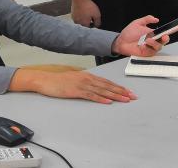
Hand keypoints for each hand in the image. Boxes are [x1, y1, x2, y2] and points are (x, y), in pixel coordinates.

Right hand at [12, 68, 136, 103]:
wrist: (45, 80)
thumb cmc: (58, 81)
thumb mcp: (74, 78)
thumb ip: (84, 81)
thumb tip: (94, 86)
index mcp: (87, 75)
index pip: (106, 82)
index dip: (118, 87)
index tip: (128, 91)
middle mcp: (87, 78)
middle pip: (107, 86)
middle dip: (121, 91)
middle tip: (132, 96)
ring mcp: (82, 84)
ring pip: (102, 90)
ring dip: (115, 95)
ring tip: (125, 99)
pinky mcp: (76, 91)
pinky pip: (91, 95)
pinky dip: (101, 98)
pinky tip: (108, 101)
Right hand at [70, 0, 100, 26]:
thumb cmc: (88, 6)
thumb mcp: (97, 14)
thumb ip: (98, 22)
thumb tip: (97, 26)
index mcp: (84, 24)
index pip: (90, 26)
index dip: (93, 22)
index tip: (94, 17)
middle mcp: (78, 23)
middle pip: (84, 23)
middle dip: (88, 19)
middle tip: (90, 13)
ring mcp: (74, 18)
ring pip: (80, 19)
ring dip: (83, 16)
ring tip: (86, 10)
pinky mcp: (72, 13)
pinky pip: (77, 15)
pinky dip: (79, 13)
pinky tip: (82, 9)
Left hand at [113, 15, 169, 56]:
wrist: (121, 41)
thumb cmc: (129, 33)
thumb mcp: (138, 23)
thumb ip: (147, 19)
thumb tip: (156, 19)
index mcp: (152, 33)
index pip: (162, 33)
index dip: (167, 32)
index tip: (170, 30)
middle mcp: (153, 41)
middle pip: (163, 41)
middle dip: (165, 39)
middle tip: (164, 36)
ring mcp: (150, 48)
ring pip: (158, 47)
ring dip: (154, 43)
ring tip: (147, 40)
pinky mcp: (146, 53)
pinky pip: (150, 51)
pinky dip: (147, 48)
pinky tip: (142, 45)